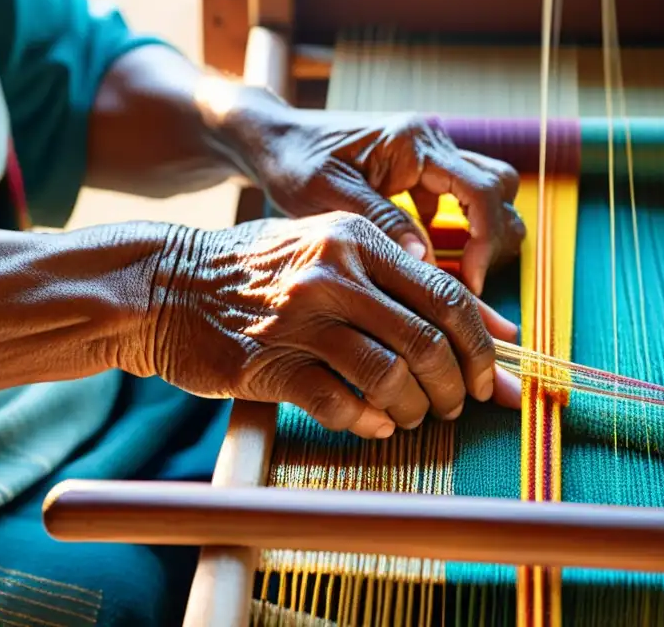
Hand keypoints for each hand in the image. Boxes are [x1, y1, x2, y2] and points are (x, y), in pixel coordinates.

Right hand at [144, 212, 518, 437]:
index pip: (448, 296)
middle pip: (427, 341)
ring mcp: (299, 320)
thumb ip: (407, 283)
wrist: (165, 285)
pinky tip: (374, 424)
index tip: (490, 378)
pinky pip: (339, 404)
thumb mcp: (329, 251)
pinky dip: (368, 422)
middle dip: (455, 386)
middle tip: (454, 405)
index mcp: (357, 240)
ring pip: (389, 377)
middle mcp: (333, 274)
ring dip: (414, 409)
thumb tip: (499, 329)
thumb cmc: (260, 271)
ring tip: (411, 416)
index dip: (481, 346)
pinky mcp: (267, 363)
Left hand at [215, 90, 525, 294]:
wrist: (272, 139)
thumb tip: (427, 261)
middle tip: (467, 280)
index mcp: (413, 142)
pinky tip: (424, 256)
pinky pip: (458, 199)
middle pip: (499, 186)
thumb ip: (381, 223)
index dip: (485, 243)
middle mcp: (430, 141)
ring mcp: (428, 154)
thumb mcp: (329, 196)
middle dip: (494, 236)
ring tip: (454, 272)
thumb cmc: (293, 163)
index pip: (481, 191)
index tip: (469, 284)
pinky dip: (456, 230)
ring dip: (480, 231)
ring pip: (486, 190)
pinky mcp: (419, 170)